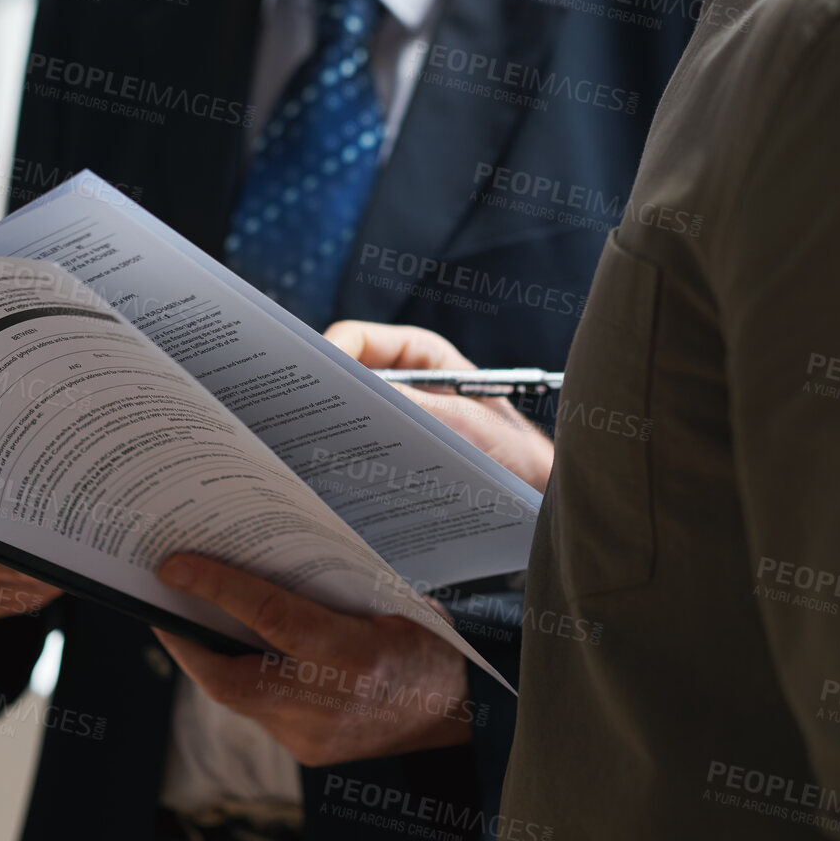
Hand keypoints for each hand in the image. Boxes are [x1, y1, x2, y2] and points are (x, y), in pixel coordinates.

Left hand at [151, 552, 478, 766]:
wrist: (456, 716)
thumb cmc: (427, 645)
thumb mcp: (392, 602)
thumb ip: (336, 587)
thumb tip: (268, 553)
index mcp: (354, 655)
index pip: (270, 618)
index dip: (217, 589)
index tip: (174, 566)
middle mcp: (327, 703)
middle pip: (230, 679)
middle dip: (186, 641)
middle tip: (161, 601)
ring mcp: (313, 736)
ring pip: (238, 700)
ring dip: (210, 660)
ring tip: (189, 620)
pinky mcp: (307, 751)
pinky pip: (259, 711)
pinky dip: (242, 679)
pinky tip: (236, 652)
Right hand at [324, 320, 555, 493]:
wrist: (540, 500)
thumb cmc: (517, 454)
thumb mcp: (464, 426)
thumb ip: (414, 405)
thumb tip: (357, 392)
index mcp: (424, 358)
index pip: (362, 340)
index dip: (332, 351)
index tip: (314, 377)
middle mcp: (409, 384)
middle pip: (349, 377)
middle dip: (325, 394)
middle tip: (299, 417)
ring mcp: (402, 419)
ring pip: (352, 415)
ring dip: (334, 430)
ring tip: (313, 452)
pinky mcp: (399, 454)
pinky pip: (364, 448)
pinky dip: (349, 459)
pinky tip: (339, 479)